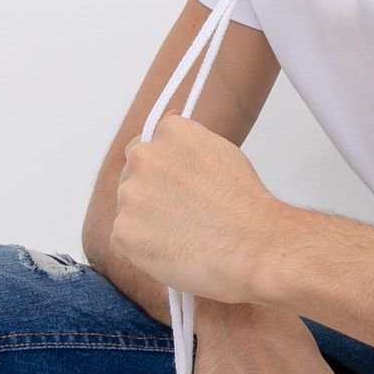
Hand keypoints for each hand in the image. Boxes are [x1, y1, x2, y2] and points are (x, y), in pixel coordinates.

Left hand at [110, 114, 274, 302]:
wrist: (251, 245)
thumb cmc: (244, 203)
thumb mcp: (221, 151)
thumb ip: (188, 142)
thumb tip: (168, 124)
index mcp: (171, 132)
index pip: (149, 143)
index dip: (164, 167)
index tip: (179, 184)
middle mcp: (145, 157)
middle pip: (134, 173)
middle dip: (152, 191)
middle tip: (183, 213)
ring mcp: (131, 194)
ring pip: (129, 206)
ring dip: (147, 218)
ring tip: (184, 233)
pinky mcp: (122, 231)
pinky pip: (125, 237)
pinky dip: (143, 246)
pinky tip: (174, 249)